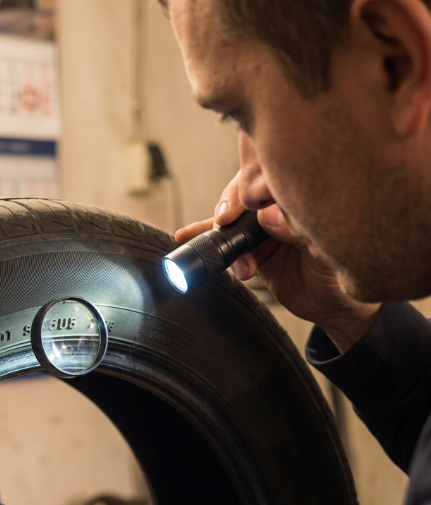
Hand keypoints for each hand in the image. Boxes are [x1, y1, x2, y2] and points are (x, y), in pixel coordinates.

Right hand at [175, 172, 380, 352]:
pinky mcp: (250, 245)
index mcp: (305, 197)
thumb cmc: (341, 275)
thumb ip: (298, 231)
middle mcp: (281, 205)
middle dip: (232, 206)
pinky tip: (185, 235)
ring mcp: (263, 225)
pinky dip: (202, 235)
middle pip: (246, 191)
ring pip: (231, 215)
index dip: (256, 183)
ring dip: (220, 232)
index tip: (247, 202)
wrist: (333, 306)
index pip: (274, 177)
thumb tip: (267, 215)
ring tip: (228, 252)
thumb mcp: (326, 253)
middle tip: (227, 221)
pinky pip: (223, 238)